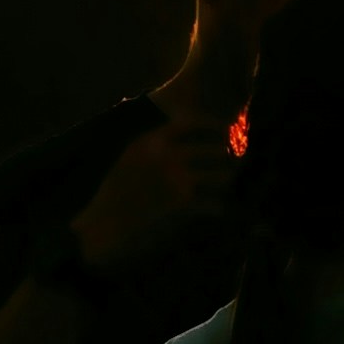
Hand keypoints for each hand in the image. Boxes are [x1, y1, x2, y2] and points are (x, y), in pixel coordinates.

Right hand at [67, 115, 230, 277]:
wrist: (106, 220)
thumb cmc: (118, 187)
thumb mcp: (132, 154)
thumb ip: (156, 140)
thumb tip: (185, 125)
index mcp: (154, 141)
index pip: (194, 123)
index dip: (214, 125)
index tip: (226, 129)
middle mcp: (168, 156)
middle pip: (217, 149)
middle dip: (231, 156)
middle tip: (236, 160)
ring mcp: (177, 179)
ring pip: (223, 175)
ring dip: (227, 180)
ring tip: (225, 182)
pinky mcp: (182, 203)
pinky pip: (215, 203)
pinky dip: (218, 207)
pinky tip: (217, 208)